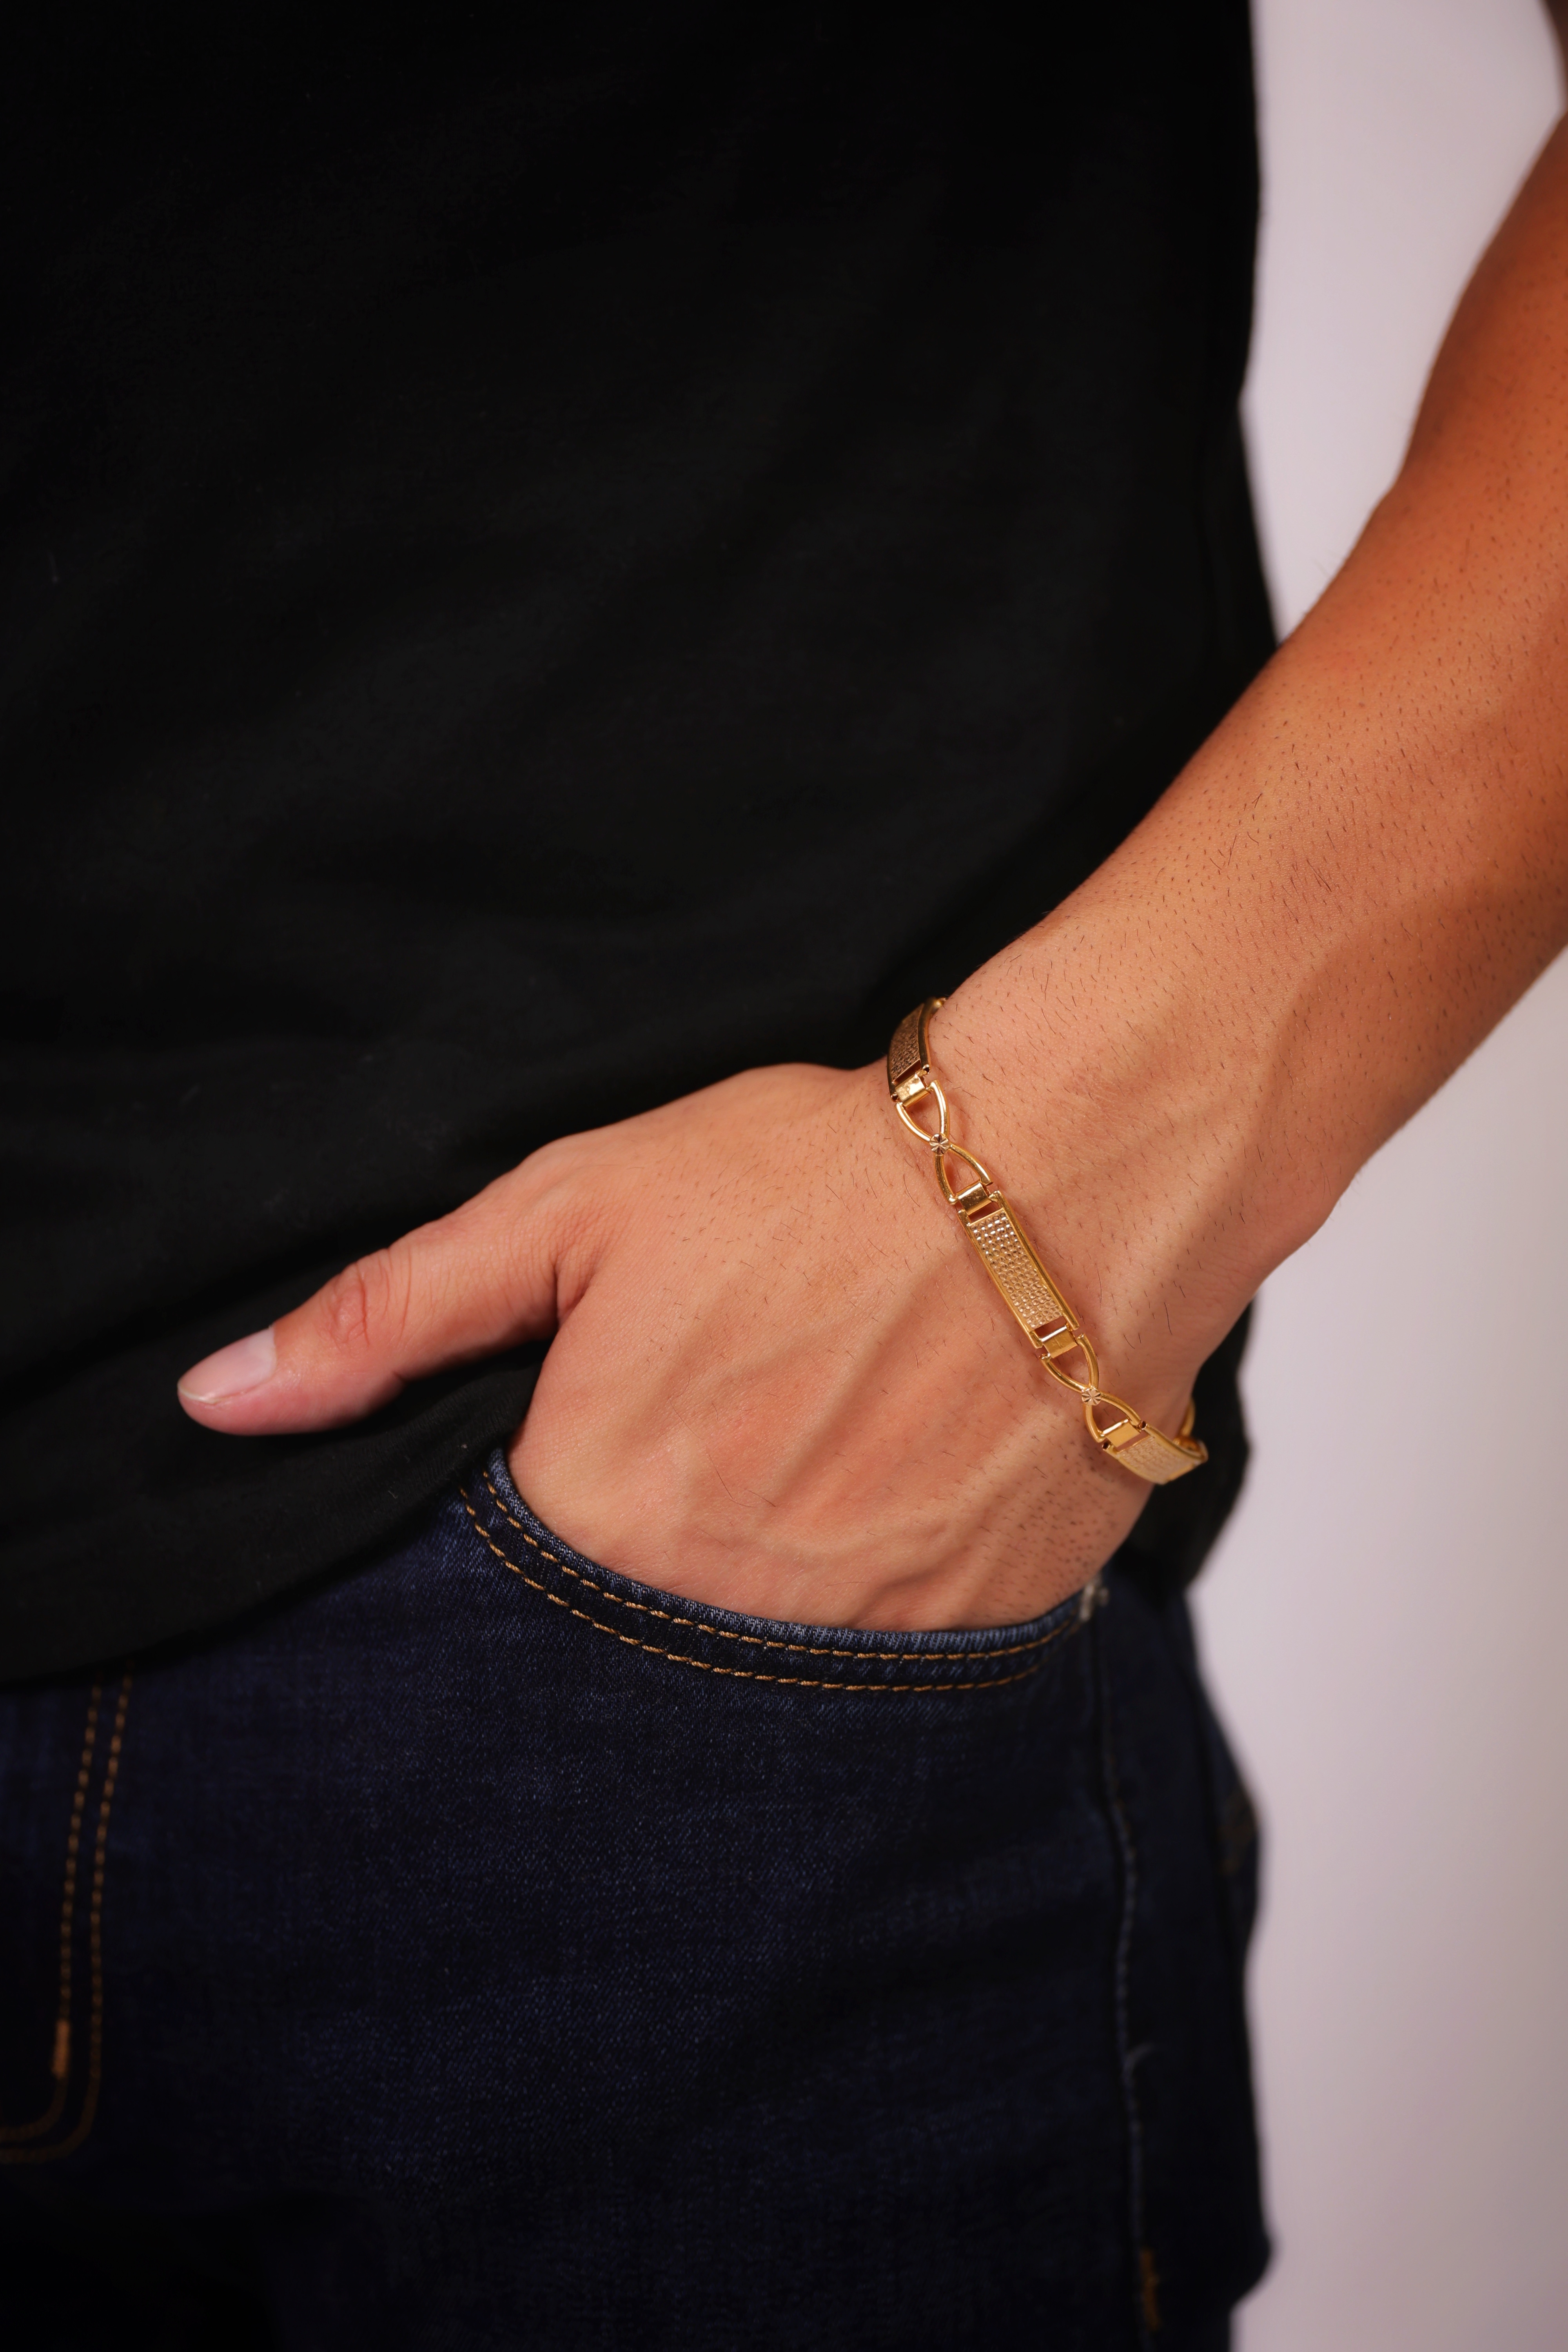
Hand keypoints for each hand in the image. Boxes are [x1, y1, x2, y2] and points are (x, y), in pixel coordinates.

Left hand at [176, 1049, 1197, 1629]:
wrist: (1064, 1178)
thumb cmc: (814, 1180)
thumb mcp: (572, 1210)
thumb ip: (389, 1316)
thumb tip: (216, 1404)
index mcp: (600, 1516)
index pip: (491, 1607)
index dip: (522, 1536)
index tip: (574, 1466)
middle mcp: (718, 1615)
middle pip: (621, 1651)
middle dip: (639, 1571)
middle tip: (707, 1452)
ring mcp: (857, 1649)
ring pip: (753, 1675)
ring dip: (754, 1595)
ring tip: (799, 1471)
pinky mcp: (974, 1640)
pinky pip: (884, 1670)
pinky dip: (868, 1603)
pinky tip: (888, 1499)